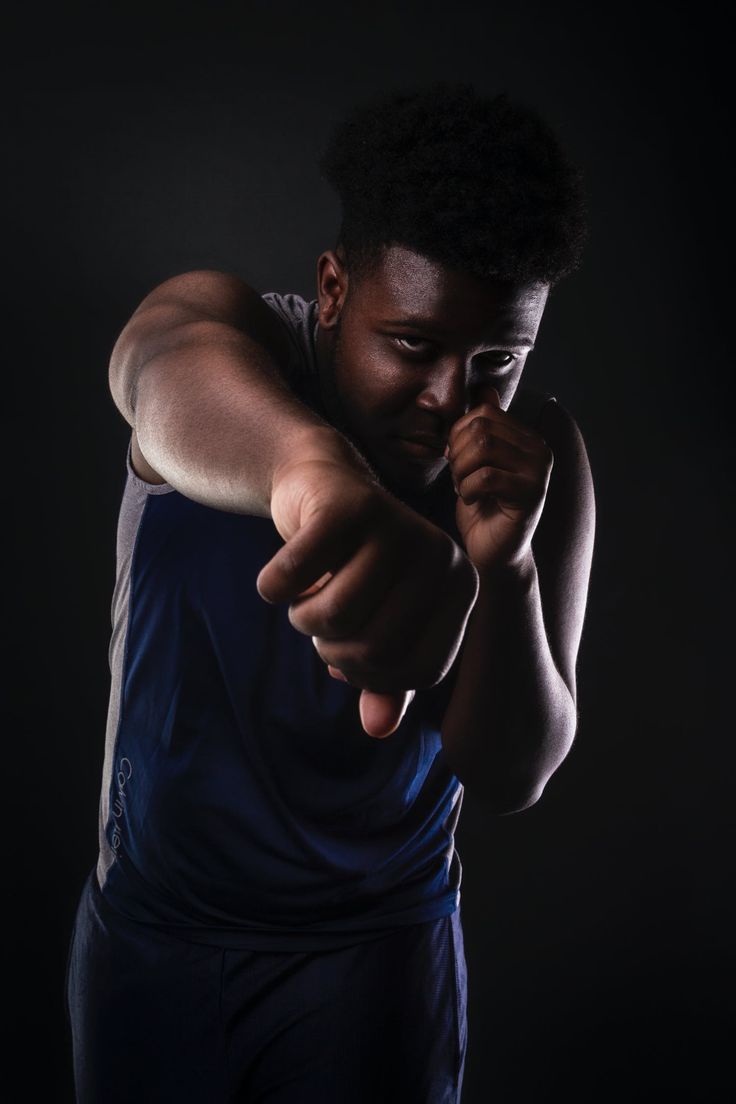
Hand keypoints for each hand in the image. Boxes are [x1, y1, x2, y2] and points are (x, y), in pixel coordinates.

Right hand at [256, 441, 478, 738]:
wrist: (321, 486)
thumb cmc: (354, 566)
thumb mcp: (374, 624)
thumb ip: (383, 680)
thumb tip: (379, 730)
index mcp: (460, 589)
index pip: (421, 671)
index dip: (373, 677)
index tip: (348, 654)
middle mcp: (441, 555)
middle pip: (378, 646)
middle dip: (332, 649)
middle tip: (318, 621)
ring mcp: (398, 525)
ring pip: (337, 612)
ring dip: (302, 618)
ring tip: (301, 599)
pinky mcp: (350, 504)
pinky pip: (297, 574)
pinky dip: (274, 586)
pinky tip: (277, 578)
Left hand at [445, 384, 553, 574]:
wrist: (494, 553)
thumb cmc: (484, 508)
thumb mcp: (477, 463)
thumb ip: (483, 430)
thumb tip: (485, 390)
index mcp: (527, 438)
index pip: (484, 412)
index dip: (458, 433)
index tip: (454, 459)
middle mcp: (539, 449)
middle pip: (482, 428)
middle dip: (458, 452)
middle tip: (457, 477)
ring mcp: (539, 471)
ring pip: (483, 448)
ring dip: (462, 470)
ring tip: (464, 488)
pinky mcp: (531, 494)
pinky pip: (487, 477)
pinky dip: (469, 489)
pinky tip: (472, 500)